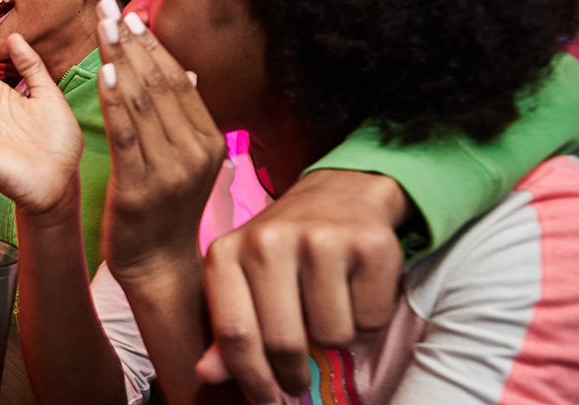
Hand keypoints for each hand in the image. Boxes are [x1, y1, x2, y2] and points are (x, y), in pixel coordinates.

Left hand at [96, 0, 223, 278]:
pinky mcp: (143, 186)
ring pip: (144, 102)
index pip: (177, 80)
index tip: (128, 13)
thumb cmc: (165, 211)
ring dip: (121, 60)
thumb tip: (188, 73)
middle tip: (108, 7)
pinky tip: (106, 73)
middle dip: (131, 42)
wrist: (160, 267)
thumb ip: (184, 119)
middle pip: (160, 83)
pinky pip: (128, 134)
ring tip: (102, 28)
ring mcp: (172, 169)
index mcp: (209, 140)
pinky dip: (117, 101)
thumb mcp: (184, 162)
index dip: (151, 45)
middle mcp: (196, 150)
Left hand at [199, 169, 404, 400]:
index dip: (250, 379)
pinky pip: (371, 319)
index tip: (264, 402)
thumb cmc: (283, 249)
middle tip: (298, 377)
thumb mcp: (242, 280)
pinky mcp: (370, 245)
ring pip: (333, 335)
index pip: (234, 334)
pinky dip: (367, 319)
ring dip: (335, 338)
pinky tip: (355, 290)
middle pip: (285, 343)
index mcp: (227, 252)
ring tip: (327, 308)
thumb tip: (206, 375)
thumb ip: (227, 329)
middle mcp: (269, 241)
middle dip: (293, 374)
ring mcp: (322, 240)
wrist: (340, 194)